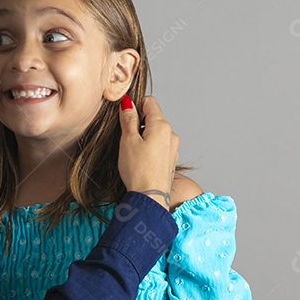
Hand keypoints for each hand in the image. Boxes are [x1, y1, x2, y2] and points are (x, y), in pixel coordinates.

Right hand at [117, 95, 178, 209]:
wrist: (150, 197)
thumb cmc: (138, 170)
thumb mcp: (128, 140)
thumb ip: (128, 119)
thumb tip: (127, 103)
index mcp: (162, 126)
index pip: (149, 102)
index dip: (135, 106)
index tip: (126, 118)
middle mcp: (171, 134)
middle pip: (153, 118)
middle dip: (139, 124)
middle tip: (126, 139)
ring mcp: (173, 148)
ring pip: (155, 133)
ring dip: (144, 137)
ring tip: (133, 153)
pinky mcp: (170, 160)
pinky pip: (159, 146)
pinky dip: (149, 148)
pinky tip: (141, 161)